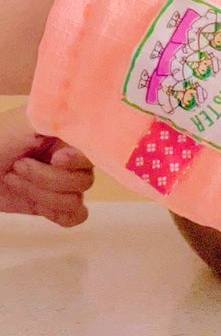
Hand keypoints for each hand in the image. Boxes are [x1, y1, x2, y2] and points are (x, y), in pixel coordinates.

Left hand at [0, 105, 93, 226]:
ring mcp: (63, 184)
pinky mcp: (52, 205)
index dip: (77, 160)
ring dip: (40, 193)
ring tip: (13, 179)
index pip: (93, 152)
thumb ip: (58, 117)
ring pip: (75, 201)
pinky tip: (40, 208)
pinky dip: (59, 214)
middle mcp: (70, 158)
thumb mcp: (26, 122)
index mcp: (68, 134)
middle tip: (17, 166)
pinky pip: (74, 217)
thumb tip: (84, 118)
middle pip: (84, 181)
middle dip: (46, 178)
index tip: (55, 158)